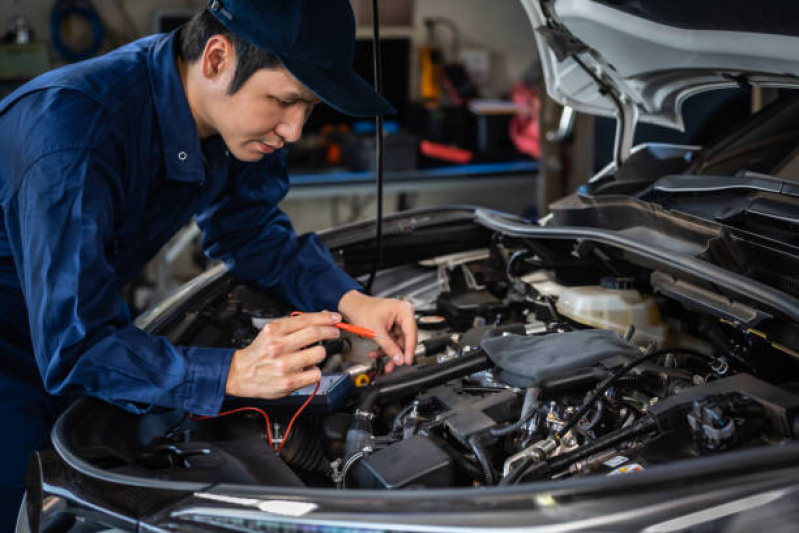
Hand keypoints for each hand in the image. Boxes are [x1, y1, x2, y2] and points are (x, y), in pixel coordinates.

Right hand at [225, 311, 339, 397]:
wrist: (240, 374)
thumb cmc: (259, 353)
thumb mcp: (271, 332)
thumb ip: (293, 326)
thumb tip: (321, 318)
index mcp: (274, 330)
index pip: (306, 320)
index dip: (325, 318)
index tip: (335, 318)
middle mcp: (279, 346)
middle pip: (315, 334)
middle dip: (330, 331)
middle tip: (335, 332)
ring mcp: (285, 365)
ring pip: (319, 353)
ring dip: (321, 353)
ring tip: (313, 355)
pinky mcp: (289, 381)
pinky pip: (315, 373)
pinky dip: (314, 371)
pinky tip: (306, 370)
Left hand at [338, 290, 416, 372]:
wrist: (351, 306)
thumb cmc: (362, 310)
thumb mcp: (376, 331)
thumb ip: (389, 347)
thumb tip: (399, 359)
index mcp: (403, 310)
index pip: (411, 333)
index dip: (409, 349)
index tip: (407, 361)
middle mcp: (403, 314)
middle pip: (406, 338)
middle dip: (398, 353)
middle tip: (395, 363)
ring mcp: (397, 320)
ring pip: (398, 342)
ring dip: (390, 352)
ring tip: (384, 363)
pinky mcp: (392, 326)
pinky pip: (392, 340)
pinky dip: (385, 347)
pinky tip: (377, 353)